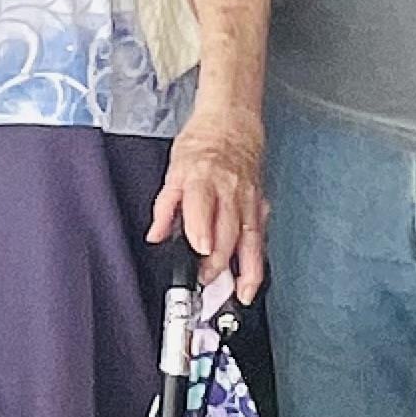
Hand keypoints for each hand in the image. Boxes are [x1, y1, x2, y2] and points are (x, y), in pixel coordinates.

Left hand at [150, 102, 268, 298]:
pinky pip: (260, 235)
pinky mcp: (259, 205)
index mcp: (203, 180)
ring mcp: (248, 200)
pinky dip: (257, 259)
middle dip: (218, 261)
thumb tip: (155, 235)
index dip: (202, 229)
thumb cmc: (203, 143)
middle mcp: (229, 192)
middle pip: (228, 231)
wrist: (233, 122)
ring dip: (246, 270)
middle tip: (205, 281)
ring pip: (251, 239)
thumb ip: (165, 206)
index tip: (199, 250)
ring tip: (240, 294)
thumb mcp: (174, 169)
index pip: (203, 207)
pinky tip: (252, 276)